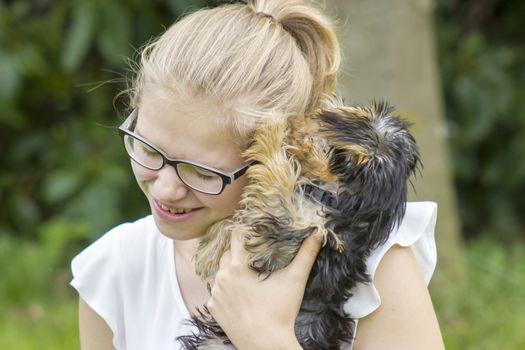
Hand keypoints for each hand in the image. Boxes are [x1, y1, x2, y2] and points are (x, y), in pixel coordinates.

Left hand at [207, 231, 321, 349]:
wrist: (265, 345)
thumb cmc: (281, 311)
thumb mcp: (295, 279)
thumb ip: (306, 253)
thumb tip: (317, 232)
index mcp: (237, 266)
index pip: (235, 238)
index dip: (243, 231)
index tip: (251, 228)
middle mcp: (222, 277)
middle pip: (226, 253)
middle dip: (238, 250)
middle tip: (252, 251)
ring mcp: (215, 293)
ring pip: (220, 272)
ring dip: (230, 269)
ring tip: (247, 271)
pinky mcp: (213, 308)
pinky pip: (217, 291)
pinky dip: (226, 289)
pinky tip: (240, 293)